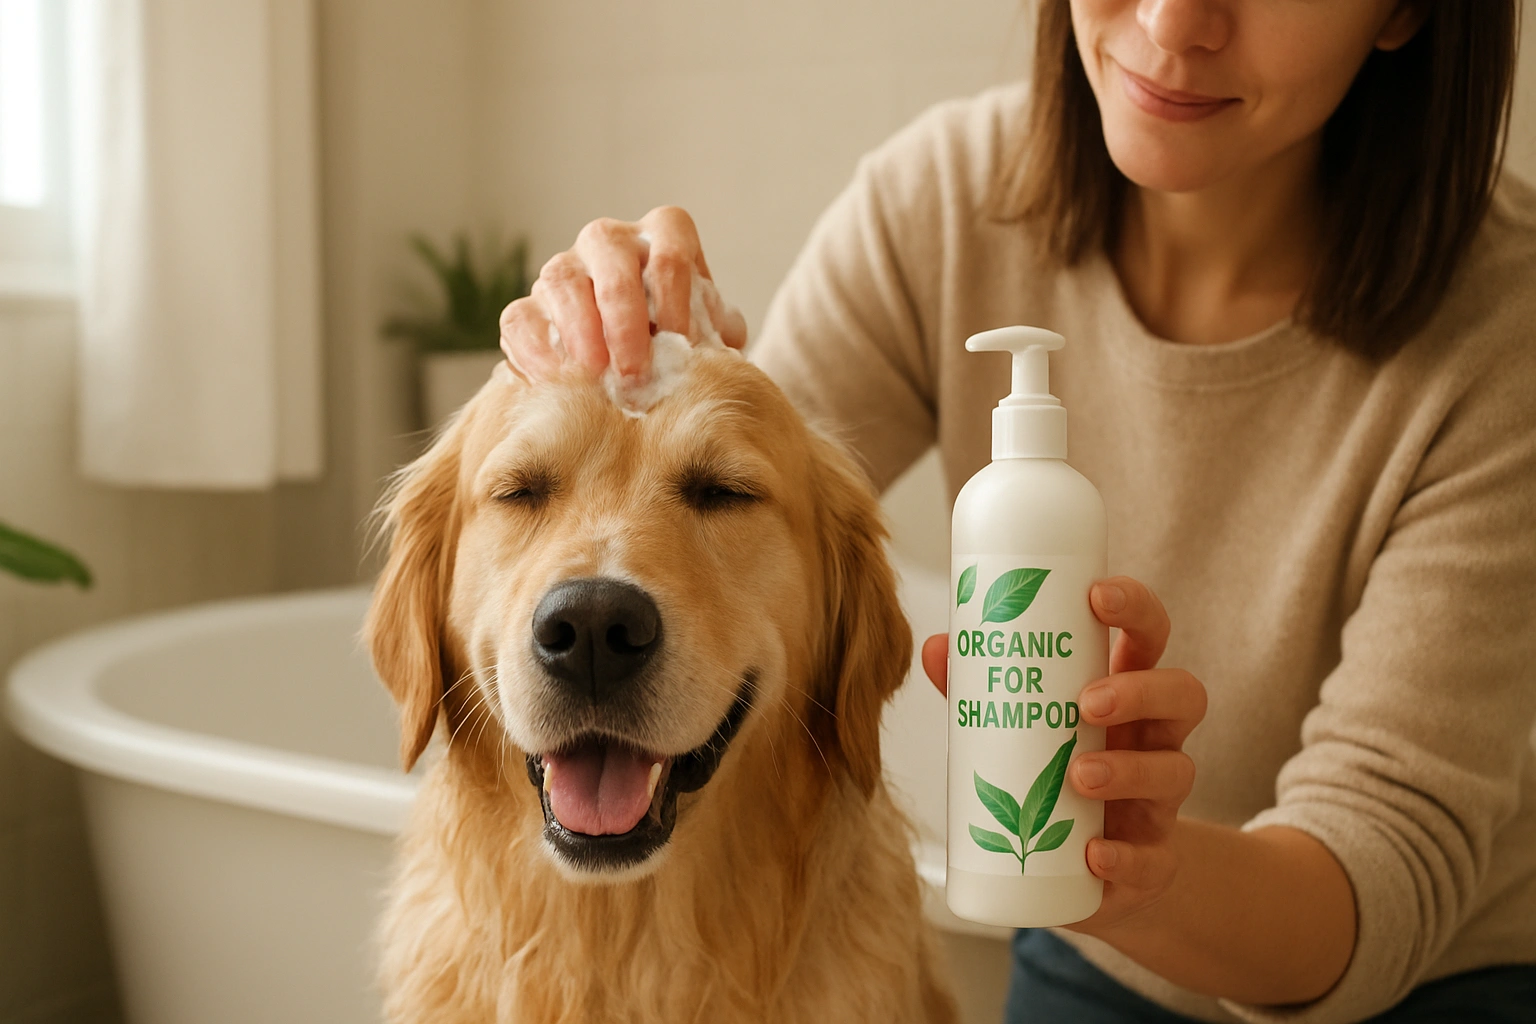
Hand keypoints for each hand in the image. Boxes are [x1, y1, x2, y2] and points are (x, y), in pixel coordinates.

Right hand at [498, 206, 747, 381]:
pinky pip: (521, 319)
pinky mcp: (529, 306)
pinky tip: (555, 382)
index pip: (670, 248)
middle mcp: (609, 240)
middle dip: (623, 317)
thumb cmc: (682, 340)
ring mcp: (565, 269)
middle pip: (610, 255)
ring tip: (595, 377)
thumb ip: (717, 331)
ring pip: (562, 280)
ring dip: (579, 332)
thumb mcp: (710, 331)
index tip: (682, 345)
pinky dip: (534, 352)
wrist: (637, 366)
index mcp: (662, 235)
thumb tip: (717, 344)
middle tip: (635, 371)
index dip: (675, 297)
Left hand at [920, 576, 1207, 933]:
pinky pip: (1157, 859)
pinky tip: (1094, 853)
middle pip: (1183, 694)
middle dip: (1140, 691)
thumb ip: (980, 689)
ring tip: (1079, 775)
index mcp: (1124, 692)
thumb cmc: (1046, 777)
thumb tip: (937, 647)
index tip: (1097, 596)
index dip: (1135, 608)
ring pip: (1176, 771)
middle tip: (1086, 702)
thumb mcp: (1015, 728)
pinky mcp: (1153, 860)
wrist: (1080, 875)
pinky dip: (1127, 856)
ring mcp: (1160, 800)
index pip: (1149, 635)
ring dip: (1129, 770)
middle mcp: (1153, 738)